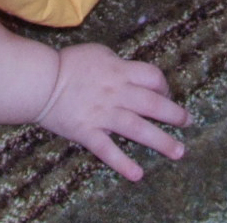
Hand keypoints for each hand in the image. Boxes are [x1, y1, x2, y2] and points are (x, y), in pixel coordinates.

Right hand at [35, 43, 189, 180]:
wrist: (39, 80)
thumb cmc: (67, 63)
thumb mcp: (96, 53)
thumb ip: (117, 64)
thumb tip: (131, 74)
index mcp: (118, 71)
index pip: (152, 76)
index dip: (164, 86)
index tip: (166, 94)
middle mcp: (115, 93)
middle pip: (152, 103)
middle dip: (174, 114)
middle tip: (187, 122)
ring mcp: (102, 114)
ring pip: (137, 128)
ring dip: (161, 141)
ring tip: (178, 152)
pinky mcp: (88, 132)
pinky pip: (108, 150)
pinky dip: (123, 163)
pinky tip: (138, 174)